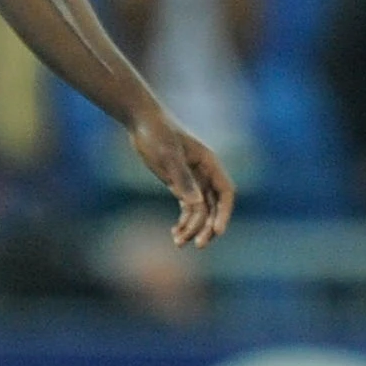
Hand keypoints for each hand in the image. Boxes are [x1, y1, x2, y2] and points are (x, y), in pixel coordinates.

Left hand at [129, 109, 234, 246]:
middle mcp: (204, 173)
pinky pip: (187, 208)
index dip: (224, 213)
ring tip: (178, 242)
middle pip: (214, 206)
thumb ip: (182, 179)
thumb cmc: (155, 133)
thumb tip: (197, 204)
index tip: (217, 231)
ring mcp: (192, 179)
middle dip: (208, 226)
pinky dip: (183, 221)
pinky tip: (174, 233)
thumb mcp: (167, 156)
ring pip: (200, 210)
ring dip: (192, 227)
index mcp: (208, 163)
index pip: (225, 192)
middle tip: (199, 245)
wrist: (140, 121)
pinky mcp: (178, 183)